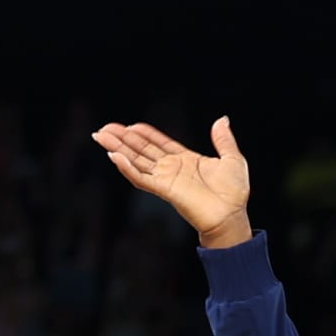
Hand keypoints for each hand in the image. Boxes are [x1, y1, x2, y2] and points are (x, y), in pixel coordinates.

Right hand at [92, 116, 250, 245]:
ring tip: (101, 136)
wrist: (231, 216)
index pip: (159, 144)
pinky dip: (127, 168)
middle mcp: (172, 170)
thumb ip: (224, 140)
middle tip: (105, 128)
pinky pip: (141, 178)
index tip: (131, 125)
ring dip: (118, 148)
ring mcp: (166, 179)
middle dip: (123, 139)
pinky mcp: (163, 190)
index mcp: (186, 161)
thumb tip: (221, 120)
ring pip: (136, 161)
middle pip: (141, 151)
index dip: (145, 134)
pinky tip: (114, 156)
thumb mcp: (232, 159)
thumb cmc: (234, 193)